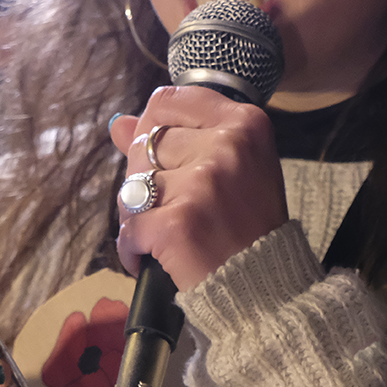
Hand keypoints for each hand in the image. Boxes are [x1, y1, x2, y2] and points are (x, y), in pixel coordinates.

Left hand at [110, 84, 287, 290]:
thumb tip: (120, 124)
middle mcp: (226, 145)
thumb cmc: (249, 225)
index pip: (169, 100)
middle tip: (170, 206)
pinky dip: (132, 248)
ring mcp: (202, 183)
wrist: (266, 287)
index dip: (152, 126)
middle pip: (146, 143)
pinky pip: (130, 226)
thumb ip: (177, 138)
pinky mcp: (178, 223)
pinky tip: (150, 257)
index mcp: (243, 123)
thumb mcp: (231, 168)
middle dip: (145, 177)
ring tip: (161, 233)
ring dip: (136, 213)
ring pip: (132, 185)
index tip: (161, 156)